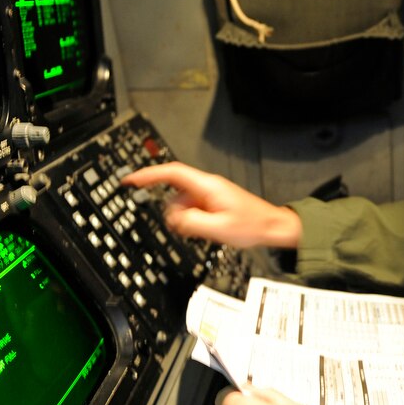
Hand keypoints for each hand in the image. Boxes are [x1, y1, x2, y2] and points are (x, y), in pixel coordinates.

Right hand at [122, 161, 301, 247]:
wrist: (272, 227)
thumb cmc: (252, 225)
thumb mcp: (219, 229)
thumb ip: (191, 223)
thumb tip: (174, 219)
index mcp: (207, 186)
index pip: (171, 173)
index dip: (148, 174)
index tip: (131, 179)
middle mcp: (207, 186)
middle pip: (174, 192)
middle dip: (173, 211)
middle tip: (186, 228)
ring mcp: (210, 193)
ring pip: (182, 202)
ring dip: (185, 218)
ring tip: (204, 231)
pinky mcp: (213, 202)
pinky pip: (193, 208)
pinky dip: (192, 219)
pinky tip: (206, 230)